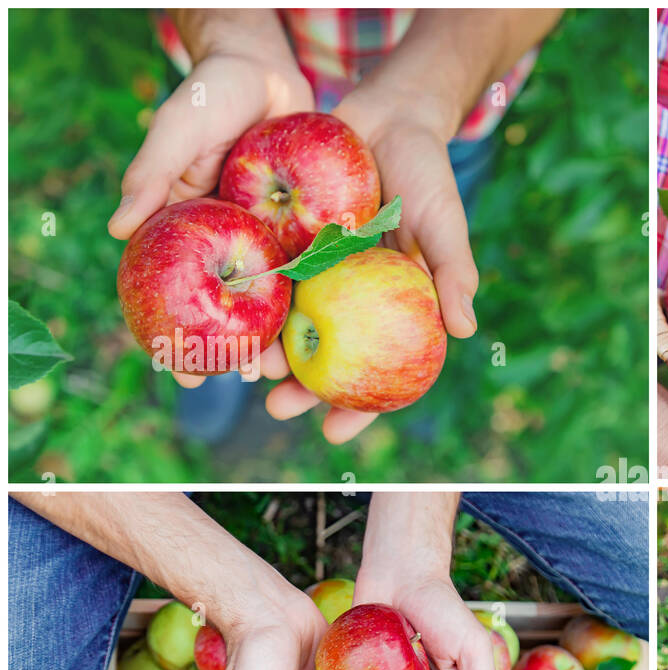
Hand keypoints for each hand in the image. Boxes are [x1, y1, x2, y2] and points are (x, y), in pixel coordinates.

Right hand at [107, 49, 312, 390]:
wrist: (271, 72)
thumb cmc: (213, 93)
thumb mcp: (178, 127)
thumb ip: (152, 172)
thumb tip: (115, 230)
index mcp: (191, 231)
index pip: (179, 294)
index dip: (178, 335)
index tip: (183, 372)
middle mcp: (231, 244)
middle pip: (232, 309)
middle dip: (238, 349)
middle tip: (245, 380)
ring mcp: (271, 241)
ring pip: (277, 301)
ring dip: (281, 338)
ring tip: (288, 372)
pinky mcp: (309, 232)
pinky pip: (315, 272)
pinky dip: (320, 302)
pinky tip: (332, 332)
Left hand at [262, 94, 478, 443]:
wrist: (387, 114)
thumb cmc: (428, 172)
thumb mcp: (445, 222)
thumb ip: (454, 273)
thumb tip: (465, 332)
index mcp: (395, 308)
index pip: (380, 370)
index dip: (361, 407)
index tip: (334, 432)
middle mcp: (355, 300)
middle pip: (327, 358)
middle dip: (300, 390)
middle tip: (276, 408)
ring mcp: (320, 273)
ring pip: (292, 324)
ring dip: (269, 350)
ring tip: (245, 366)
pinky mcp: (291, 242)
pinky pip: (270, 277)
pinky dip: (253, 299)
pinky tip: (229, 317)